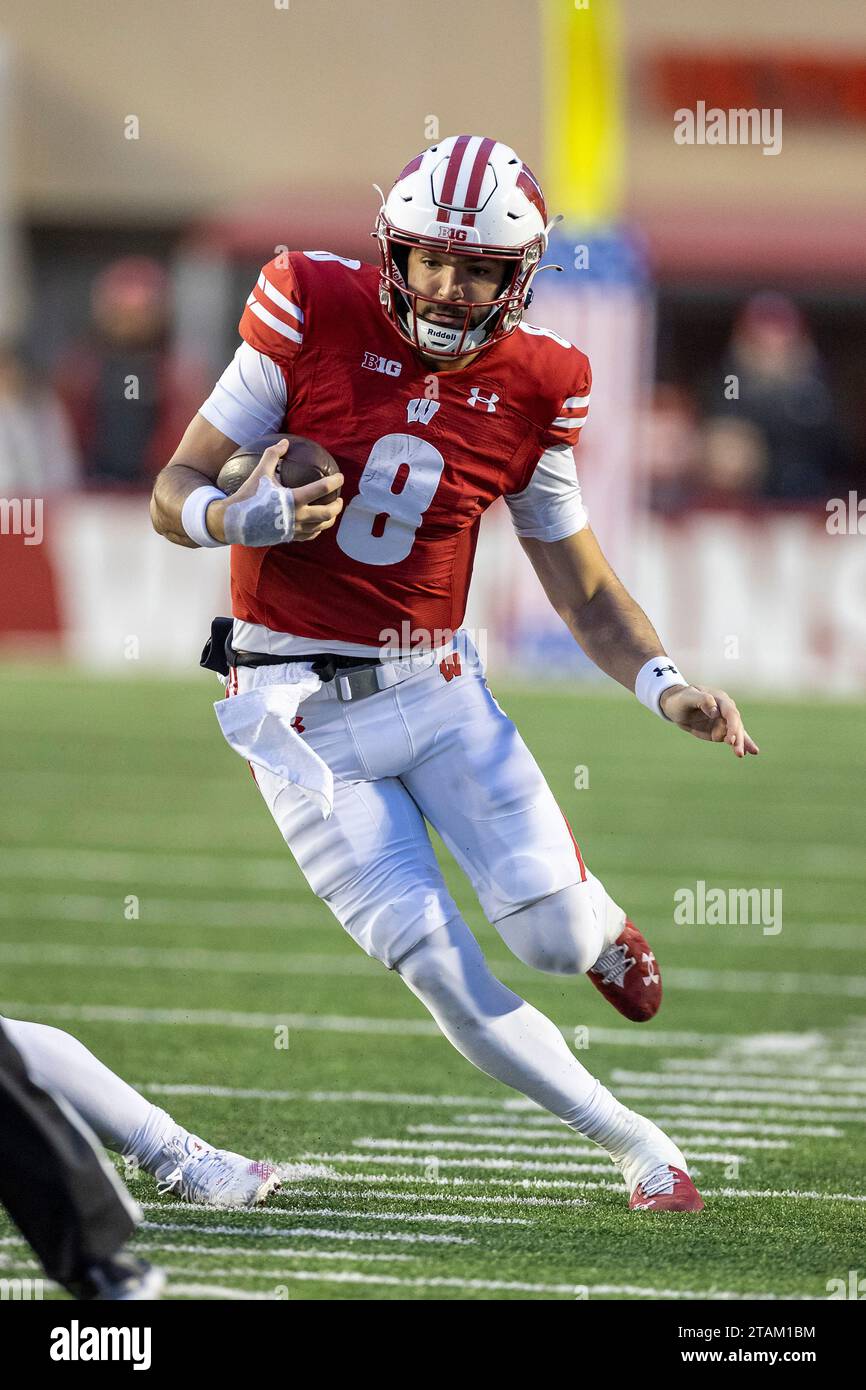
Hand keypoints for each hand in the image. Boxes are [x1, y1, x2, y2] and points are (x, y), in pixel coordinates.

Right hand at [205, 440, 343, 545]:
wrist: (234, 522)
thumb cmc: (247, 496)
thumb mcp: (260, 473)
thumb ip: (273, 455)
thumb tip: (285, 442)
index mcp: (293, 498)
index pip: (322, 488)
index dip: (335, 481)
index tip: (340, 477)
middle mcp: (298, 516)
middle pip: (328, 512)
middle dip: (337, 505)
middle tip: (339, 498)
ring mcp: (294, 529)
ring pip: (321, 526)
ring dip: (330, 518)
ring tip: (332, 511)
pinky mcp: (289, 537)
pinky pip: (310, 535)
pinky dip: (317, 529)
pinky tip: (317, 524)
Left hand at [658, 684, 758, 757]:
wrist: (675, 705)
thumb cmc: (681, 699)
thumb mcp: (688, 697)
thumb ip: (702, 701)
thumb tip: (715, 712)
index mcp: (720, 699)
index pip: (730, 713)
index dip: (732, 726)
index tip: (730, 739)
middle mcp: (726, 710)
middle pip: (736, 724)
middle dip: (737, 738)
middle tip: (738, 752)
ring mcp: (724, 721)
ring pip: (736, 732)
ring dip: (740, 743)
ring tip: (741, 754)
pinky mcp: (720, 730)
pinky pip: (733, 737)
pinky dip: (743, 743)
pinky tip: (752, 752)